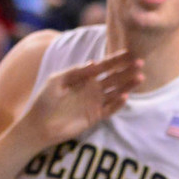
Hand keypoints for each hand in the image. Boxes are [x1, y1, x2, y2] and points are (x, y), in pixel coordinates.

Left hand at [23, 48, 141, 152]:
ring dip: (128, 85)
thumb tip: (95, 62)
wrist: (38, 125)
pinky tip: (125, 96)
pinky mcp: (95, 116)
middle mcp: (93, 88)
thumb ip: (75, 72)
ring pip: (116, 92)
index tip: (129, 53)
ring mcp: (95, 102)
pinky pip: (110, 109)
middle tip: (140, 63)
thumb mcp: (57, 80)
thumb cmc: (44, 100)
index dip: (116, 59)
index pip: (104, 66)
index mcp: (84, 77)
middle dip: (127, 70)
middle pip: (114, 77)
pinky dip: (118, 104)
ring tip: (140, 78)